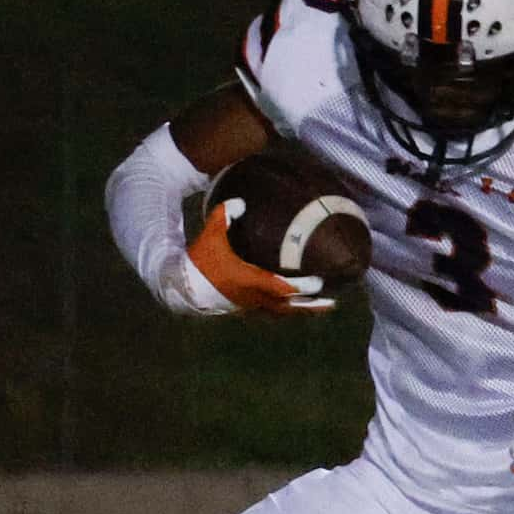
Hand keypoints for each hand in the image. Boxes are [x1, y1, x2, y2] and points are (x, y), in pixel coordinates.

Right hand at [186, 200, 330, 315]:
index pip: (281, 287)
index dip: (301, 287)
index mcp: (249, 281)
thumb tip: (241, 201)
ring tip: (322, 307)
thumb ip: (225, 215)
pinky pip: (272, 312)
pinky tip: (296, 305)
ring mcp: (250, 305)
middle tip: (333, 303)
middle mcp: (253, 297)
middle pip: (288, 306)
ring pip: (281, 312)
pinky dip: (287, 309)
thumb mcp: (210, 235)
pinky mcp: (244, 308)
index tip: (319, 282)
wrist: (181, 287)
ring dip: (302, 310)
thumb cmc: (198, 262)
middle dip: (311, 306)